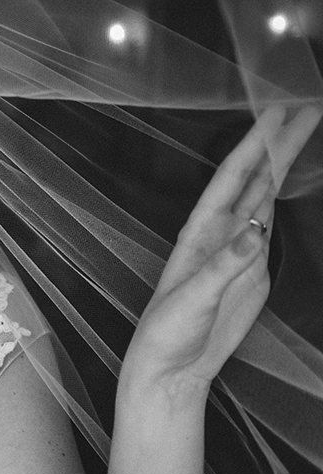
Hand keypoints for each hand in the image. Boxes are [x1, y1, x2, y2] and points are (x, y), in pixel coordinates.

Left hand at [120, 104, 321, 406]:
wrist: (172, 368)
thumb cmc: (167, 333)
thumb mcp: (193, 300)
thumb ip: (223, 267)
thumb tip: (255, 231)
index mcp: (198, 233)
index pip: (232, 178)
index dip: (256, 144)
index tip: (278, 112)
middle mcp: (218, 232)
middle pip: (254, 177)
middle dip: (278, 141)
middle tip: (306, 106)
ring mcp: (236, 248)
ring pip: (264, 194)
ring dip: (282, 162)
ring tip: (304, 127)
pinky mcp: (251, 268)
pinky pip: (269, 222)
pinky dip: (281, 195)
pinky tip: (286, 178)